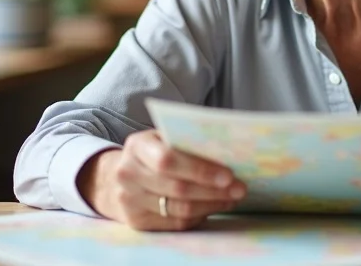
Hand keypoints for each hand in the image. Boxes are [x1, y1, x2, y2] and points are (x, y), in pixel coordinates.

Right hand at [77, 129, 245, 230]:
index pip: (168, 160)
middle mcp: (127, 173)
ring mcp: (129, 199)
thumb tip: (229, 150)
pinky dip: (200, 215)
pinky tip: (214, 206)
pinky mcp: (136, 221)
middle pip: (176, 188)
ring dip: (211, 205)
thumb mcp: (164, 137)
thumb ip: (188, 140)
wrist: (121, 175)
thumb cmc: (154, 151)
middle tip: (239, 189)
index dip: (200, 169)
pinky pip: (175, 222)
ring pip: (178, 209)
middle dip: (213, 190)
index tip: (229, 175)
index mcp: (137, 145)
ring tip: (232, 198)